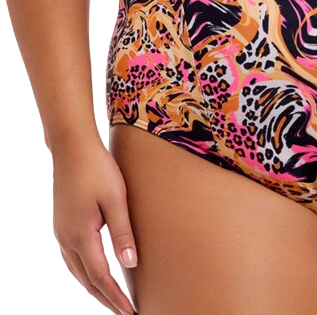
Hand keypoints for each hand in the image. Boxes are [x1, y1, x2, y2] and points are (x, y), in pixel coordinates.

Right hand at [49, 136, 137, 314]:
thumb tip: (130, 264)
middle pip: (84, 282)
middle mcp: (64, 240)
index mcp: (80, 235)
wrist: (69, 146)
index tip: (131, 311)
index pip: (100, 277)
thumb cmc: (96, 167)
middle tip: (124, 313)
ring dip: (91, 291)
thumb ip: (122, 231)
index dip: (115, 297)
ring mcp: (57, 234)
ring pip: (74, 274)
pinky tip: (91, 275)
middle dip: (104, 300)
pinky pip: (68, 262)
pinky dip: (81, 275)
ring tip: (109, 301)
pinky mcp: (57, 226)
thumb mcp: (115, 197)